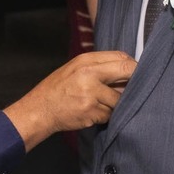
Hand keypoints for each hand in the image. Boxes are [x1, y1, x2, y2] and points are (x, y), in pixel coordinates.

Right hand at [4, 50, 135, 150]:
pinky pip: (109, 114)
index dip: (132, 66)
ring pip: (119, 99)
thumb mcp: (75, 68)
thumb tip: (128, 69)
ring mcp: (91, 94)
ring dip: (115, 104)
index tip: (134, 74)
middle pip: (127, 71)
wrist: (39, 110)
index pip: (121, 57)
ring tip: (101, 104)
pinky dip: (105, 116)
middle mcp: (89, 74)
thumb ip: (99, 66)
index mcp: (86, 60)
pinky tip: (92, 113)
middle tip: (133, 89)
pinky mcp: (91, 112)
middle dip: (133, 81)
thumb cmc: (58, 88)